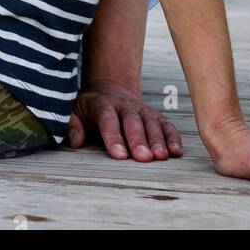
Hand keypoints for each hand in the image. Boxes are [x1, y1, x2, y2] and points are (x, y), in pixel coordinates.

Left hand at [67, 81, 183, 160]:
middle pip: (132, 122)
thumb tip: (74, 141)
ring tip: (161, 156)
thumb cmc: (91, 109)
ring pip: (151, 123)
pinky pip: (166, 125)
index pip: (108, 120)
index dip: (113, 137)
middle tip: (144, 158)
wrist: (111, 91)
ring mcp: (142, 109)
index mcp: (102, 104)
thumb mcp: (75, 111)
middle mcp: (124, 105)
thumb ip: (72, 125)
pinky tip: (177, 152)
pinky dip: (172, 137)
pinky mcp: (155, 115)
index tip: (119, 155)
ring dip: (158, 140)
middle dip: (138, 140)